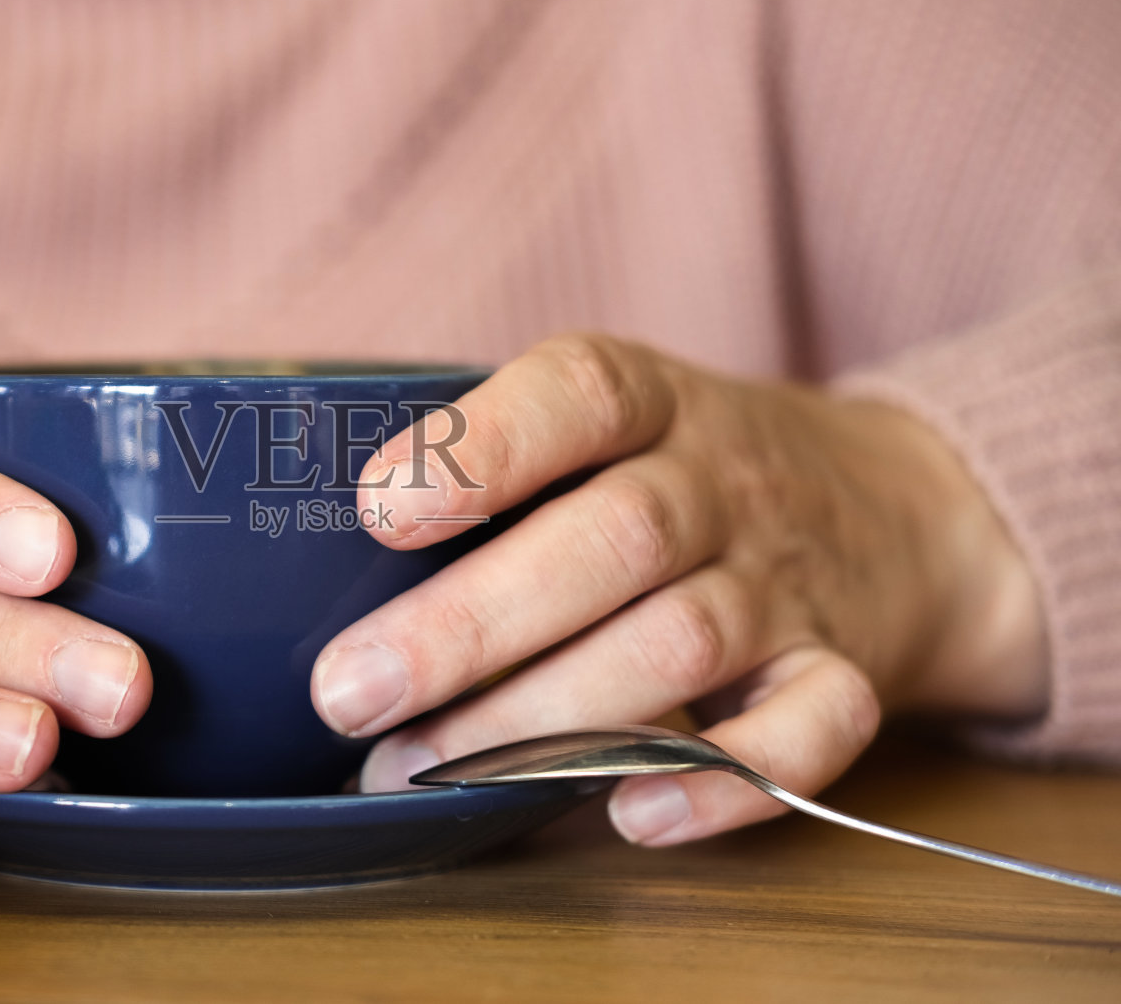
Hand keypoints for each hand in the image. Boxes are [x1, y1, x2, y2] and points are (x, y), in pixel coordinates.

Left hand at [311, 334, 1044, 844]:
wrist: (895, 508)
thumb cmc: (682, 471)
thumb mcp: (607, 424)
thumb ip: (494, 465)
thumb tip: (313, 564)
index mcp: (651, 401)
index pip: (578, 395)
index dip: (479, 447)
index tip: (374, 509)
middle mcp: (721, 483)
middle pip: (614, 538)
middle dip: (470, 624)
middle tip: (349, 693)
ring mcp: (786, 579)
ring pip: (682, 641)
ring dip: (547, 717)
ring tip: (420, 768)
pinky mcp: (843, 668)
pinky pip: (811, 726)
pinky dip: (726, 782)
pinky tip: (629, 813)